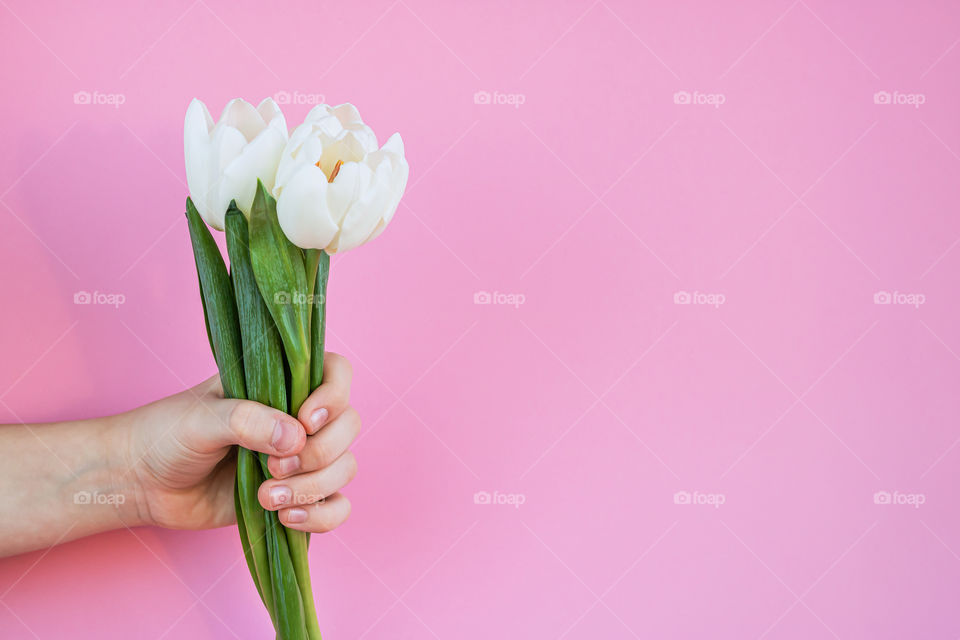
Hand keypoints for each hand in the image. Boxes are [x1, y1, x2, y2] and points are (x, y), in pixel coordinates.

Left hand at [118, 352, 358, 532]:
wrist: (142, 482)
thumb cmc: (166, 435)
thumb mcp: (202, 418)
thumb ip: (248, 421)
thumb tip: (296, 438)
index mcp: (280, 383)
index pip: (336, 374)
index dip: (333, 397)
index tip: (305, 420)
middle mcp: (298, 418)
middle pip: (349, 426)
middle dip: (320, 453)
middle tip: (275, 466)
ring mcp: (300, 459)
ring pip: (344, 468)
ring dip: (314, 488)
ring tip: (266, 497)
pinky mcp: (295, 496)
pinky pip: (336, 507)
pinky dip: (321, 516)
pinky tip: (286, 518)